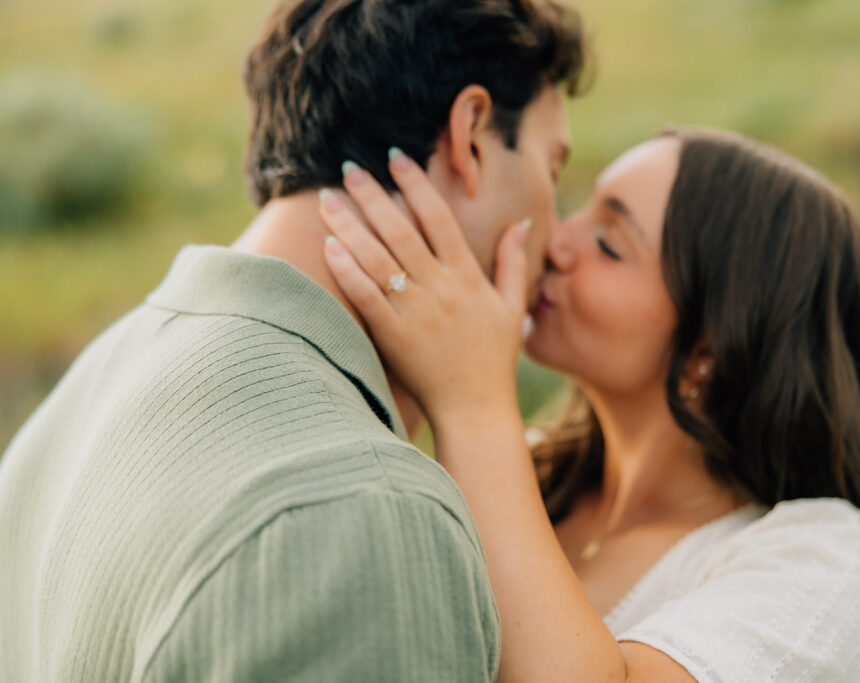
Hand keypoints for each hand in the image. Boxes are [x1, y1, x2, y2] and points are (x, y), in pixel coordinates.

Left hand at [320, 151, 530, 424]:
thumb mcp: (513, 308)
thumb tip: (521, 224)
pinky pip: (367, 297)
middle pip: (401, 231)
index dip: (416, 185)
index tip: (396, 157)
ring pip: (378, 259)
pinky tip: (329, 247)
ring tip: (328, 200)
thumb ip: (513, 263)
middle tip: (349, 167)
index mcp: (467, 277)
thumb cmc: (494, 360)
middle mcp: (440, 288)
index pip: (438, 218)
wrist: (476, 409)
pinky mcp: (394, 337)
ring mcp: (416, 312)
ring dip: (350, 226)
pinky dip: (348, 271)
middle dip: (373, 196)